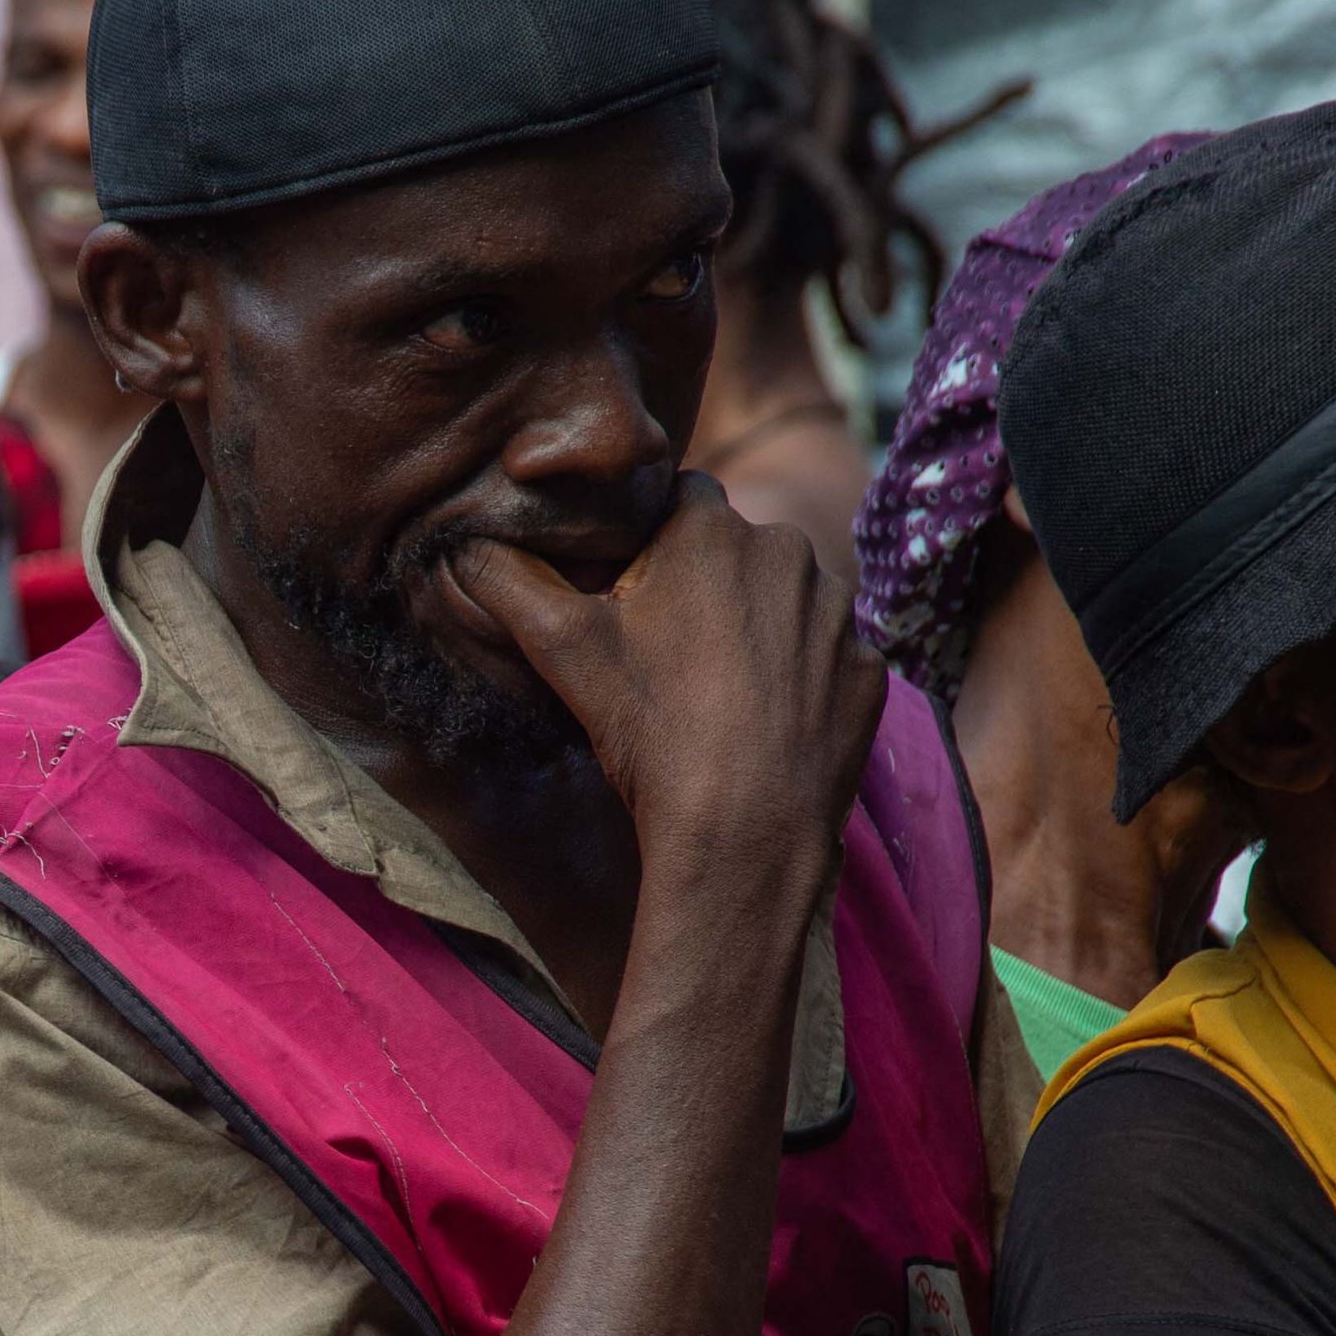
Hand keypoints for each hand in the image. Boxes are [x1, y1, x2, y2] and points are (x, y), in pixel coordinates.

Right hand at [443, 475, 882, 861]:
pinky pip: (827, 659)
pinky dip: (800, 682)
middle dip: (704, 587)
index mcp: (712, 527)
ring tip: (716, 697)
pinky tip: (766, 725)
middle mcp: (789, 549)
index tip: (629, 601)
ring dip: (756, 631)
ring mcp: (839, 613)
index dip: (647, 549)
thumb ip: (508, 583)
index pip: (675, 501)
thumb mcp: (561, 651)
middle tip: (666, 658)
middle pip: (733, 551)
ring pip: (785, 601)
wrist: (744, 834)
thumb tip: (465, 546)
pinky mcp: (870, 669)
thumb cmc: (650, 733)